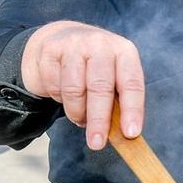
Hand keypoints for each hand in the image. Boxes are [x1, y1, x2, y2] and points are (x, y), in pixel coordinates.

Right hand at [21, 21, 145, 150]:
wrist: (61, 39)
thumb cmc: (93, 68)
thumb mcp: (113, 77)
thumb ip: (118, 101)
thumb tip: (121, 134)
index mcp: (124, 52)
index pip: (132, 84)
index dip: (132, 110)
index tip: (130, 133)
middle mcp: (101, 44)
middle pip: (101, 88)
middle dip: (99, 120)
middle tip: (97, 144)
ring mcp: (74, 44)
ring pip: (74, 90)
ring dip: (76, 112)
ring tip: (79, 118)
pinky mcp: (50, 49)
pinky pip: (53, 85)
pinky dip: (58, 98)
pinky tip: (63, 95)